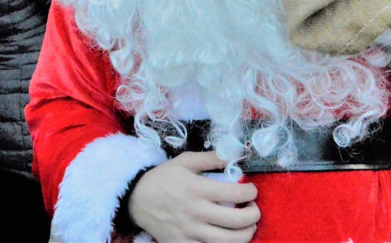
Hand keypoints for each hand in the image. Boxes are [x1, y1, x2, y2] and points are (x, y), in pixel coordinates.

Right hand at [128, 152, 258, 242]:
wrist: (137, 200)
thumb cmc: (162, 179)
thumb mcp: (183, 161)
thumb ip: (209, 158)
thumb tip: (234, 156)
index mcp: (196, 189)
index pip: (235, 194)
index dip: (250, 192)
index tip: (251, 189)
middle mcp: (195, 212)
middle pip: (237, 221)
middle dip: (254, 215)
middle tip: (253, 208)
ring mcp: (190, 232)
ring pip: (229, 241)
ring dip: (246, 234)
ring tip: (247, 226)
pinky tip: (229, 237)